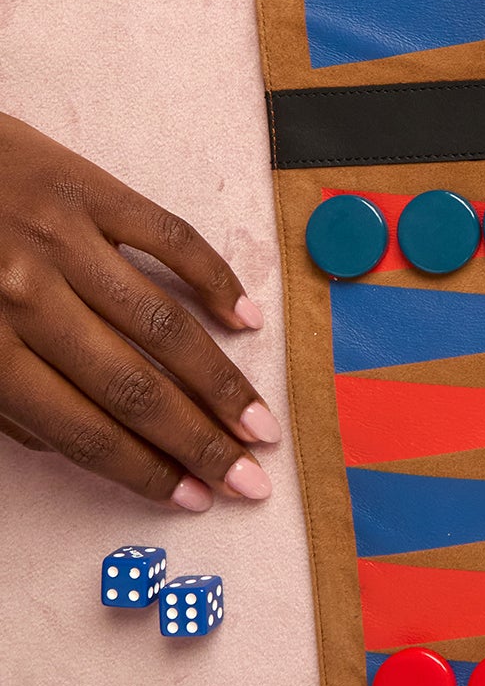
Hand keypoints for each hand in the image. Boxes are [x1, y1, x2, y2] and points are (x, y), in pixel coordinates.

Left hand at [0, 113, 277, 509]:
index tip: (194, 497)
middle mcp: (27, 298)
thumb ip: (4, 403)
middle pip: (133, 388)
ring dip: (219, 382)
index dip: (144, 472)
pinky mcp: (90, 188)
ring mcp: (64, 239)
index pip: (82, 430)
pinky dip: (213, 278)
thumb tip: (77, 444)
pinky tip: (244, 317)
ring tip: (259, 422)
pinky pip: (168, 237)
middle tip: (251, 479)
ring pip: (162, 324)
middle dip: (200, 443)